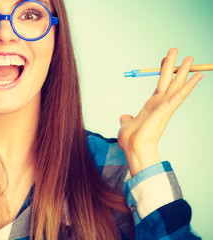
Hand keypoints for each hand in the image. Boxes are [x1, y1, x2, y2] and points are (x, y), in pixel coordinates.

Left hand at [118, 48, 203, 176]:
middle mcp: (160, 104)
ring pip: (177, 84)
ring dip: (184, 71)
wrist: (134, 149)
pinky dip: (189, 85)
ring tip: (191, 58)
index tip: (163, 59)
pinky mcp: (167, 109)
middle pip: (169, 80)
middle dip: (172, 65)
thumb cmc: (130, 140)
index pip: (159, 84)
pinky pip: (180, 94)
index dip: (162, 71)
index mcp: (152, 105)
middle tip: (176, 49)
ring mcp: (165, 106)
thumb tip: (125, 116)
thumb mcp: (126, 124)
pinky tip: (198, 76)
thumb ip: (127, 118)